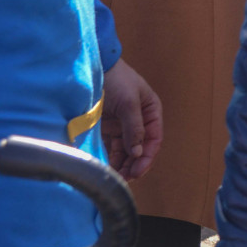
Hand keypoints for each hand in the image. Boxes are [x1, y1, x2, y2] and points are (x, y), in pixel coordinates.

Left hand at [101, 59, 161, 180]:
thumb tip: (138, 152)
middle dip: (134, 164)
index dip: (147, 156)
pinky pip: (111, 147)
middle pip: (140, 148)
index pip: (154, 139)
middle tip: (125, 179)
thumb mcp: (129, 103)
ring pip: (125, 150)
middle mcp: (139, 121)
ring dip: (122, 164)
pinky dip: (110, 157)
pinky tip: (106, 167)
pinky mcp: (106, 128)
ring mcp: (122, 125)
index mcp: (151, 112)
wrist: (92, 68)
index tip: (138, 171)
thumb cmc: (116, 80)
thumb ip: (135, 128)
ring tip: (115, 176)